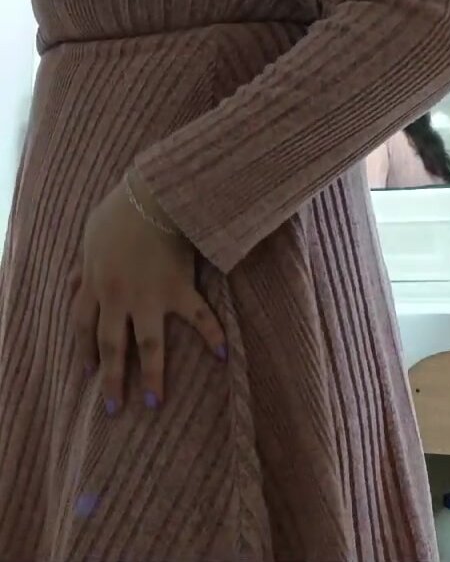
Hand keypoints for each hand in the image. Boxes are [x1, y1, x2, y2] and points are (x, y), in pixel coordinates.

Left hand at [72, 172, 225, 414]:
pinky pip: (198, 316)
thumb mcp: (91, 235)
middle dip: (112, 379)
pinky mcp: (180, 288)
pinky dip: (212, 335)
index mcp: (95, 282)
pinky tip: (222, 355)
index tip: (89, 372)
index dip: (85, 351)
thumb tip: (71, 281)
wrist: (153, 196)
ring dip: (153, 375)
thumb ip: (82, 264)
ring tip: (156, 401)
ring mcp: (150, 296)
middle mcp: (119, 297)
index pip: (83, 326)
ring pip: (149, 344)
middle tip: (114, 408)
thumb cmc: (120, 210)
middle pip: (111, 345)